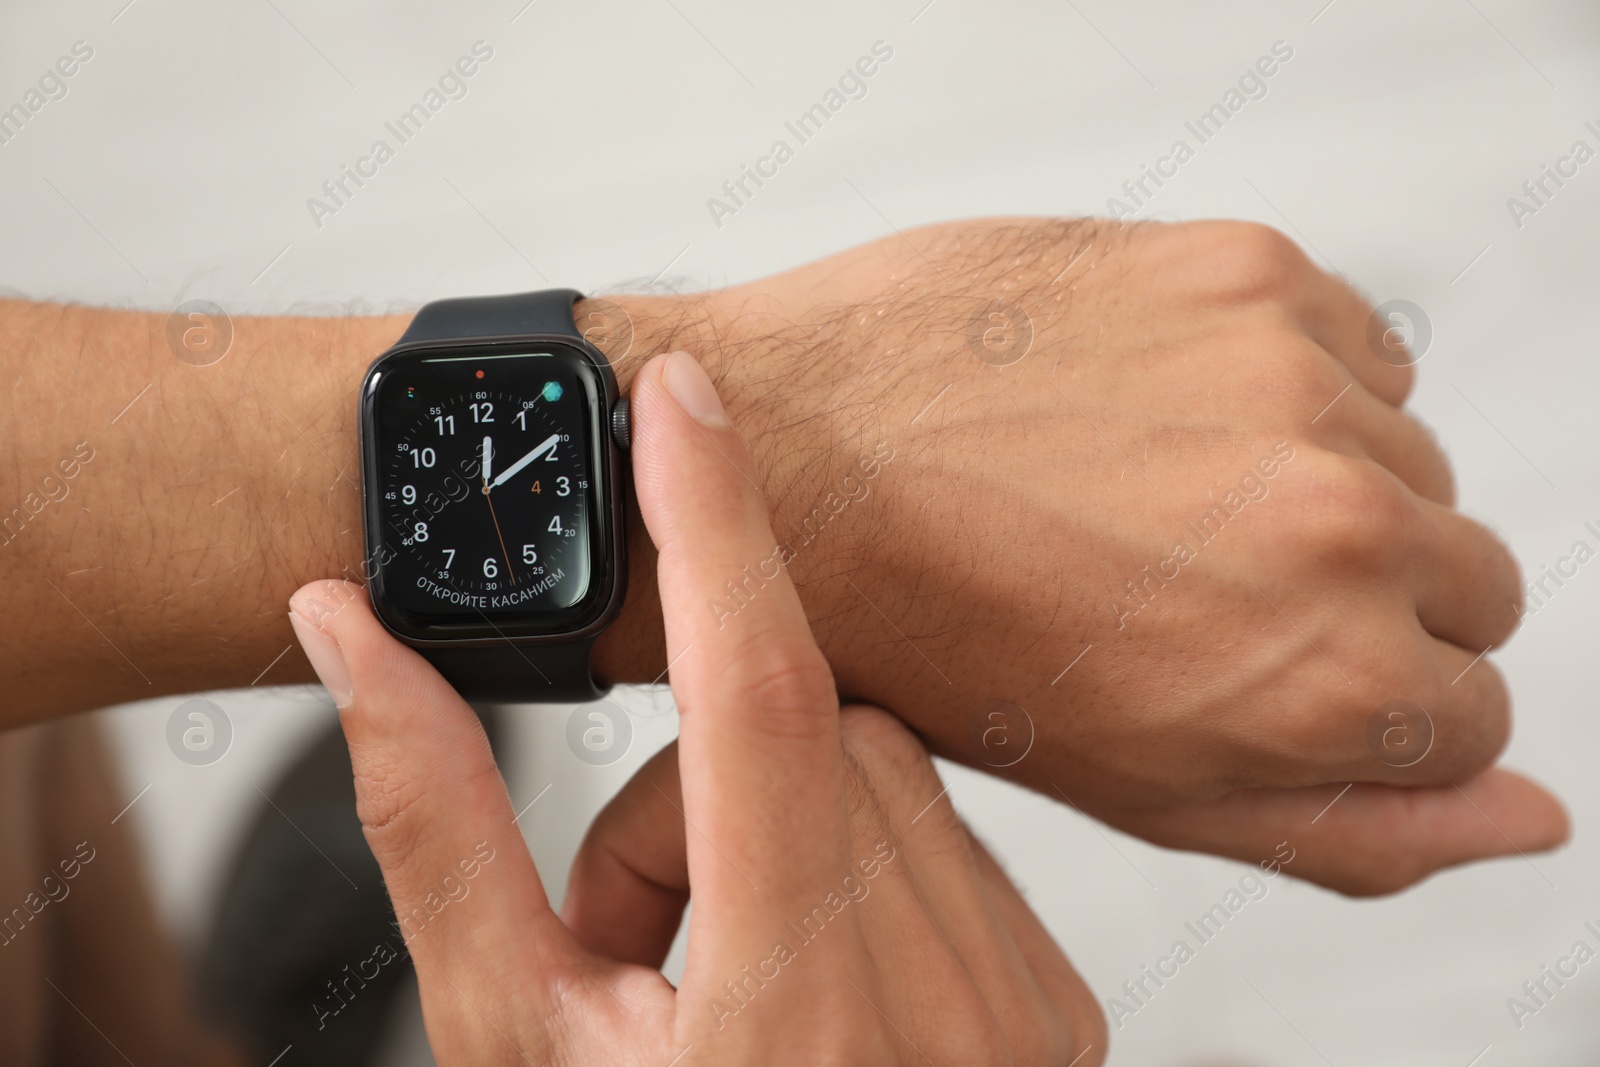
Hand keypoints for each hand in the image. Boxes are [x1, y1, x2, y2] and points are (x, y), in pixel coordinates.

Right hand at [286, 351, 1102, 1064]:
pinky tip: (815, 983)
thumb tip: (349, 638)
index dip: (714, 523)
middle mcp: (948, 1014)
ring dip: (778, 824)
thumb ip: (432, 826)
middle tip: (635, 937)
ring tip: (723, 975)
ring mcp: (1023, 1016)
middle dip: (691, 794)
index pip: (763, 699)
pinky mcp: (1055, 1009)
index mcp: (796, 1023)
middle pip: (810, 734)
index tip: (677, 402)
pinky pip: (946, 837)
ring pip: (886, 772)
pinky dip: (858, 865)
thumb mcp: (504, 1041)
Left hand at [598, 218, 1566, 892]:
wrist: (793, 465)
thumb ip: (1354, 827)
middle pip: (1469, 580)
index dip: (1370, 707)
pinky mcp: (1244, 272)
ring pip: (1410, 456)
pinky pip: (1355, 345)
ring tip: (1159, 499)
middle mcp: (1343, 523)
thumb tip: (1526, 816)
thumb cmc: (938, 641)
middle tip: (1205, 587)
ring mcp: (1297, 381)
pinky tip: (1157, 416)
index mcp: (1332, 678)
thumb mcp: (1144, 792)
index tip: (1273, 673)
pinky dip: (1286, 384)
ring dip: (1316, 482)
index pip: (1477, 712)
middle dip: (1362, 600)